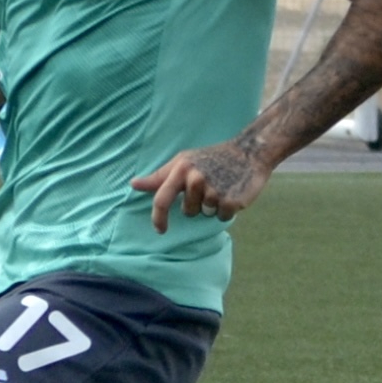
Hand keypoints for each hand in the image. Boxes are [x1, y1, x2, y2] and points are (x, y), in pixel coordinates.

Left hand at [132, 137, 268, 230]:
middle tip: (210, 186)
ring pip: (206, 214)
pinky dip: (227, 210)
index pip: (162, 199)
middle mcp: (195, 179)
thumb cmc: (211, 158)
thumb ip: (159, 177)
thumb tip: (133, 184)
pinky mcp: (231, 200)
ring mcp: (213, 190)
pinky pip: (222, 217)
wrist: (248, 152)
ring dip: (213, 206)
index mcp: (181, 169)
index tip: (160, 230)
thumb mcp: (183, 161)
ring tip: (222, 186)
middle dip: (197, 204)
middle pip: (188, 211)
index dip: (158, 217)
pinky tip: (232, 192)